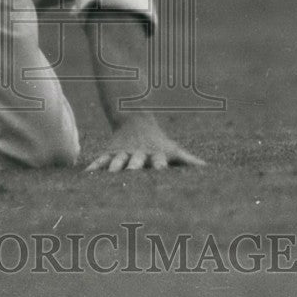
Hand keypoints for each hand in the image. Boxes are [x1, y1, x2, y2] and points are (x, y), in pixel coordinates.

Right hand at [86, 117, 205, 171]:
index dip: (159, 166)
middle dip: (133, 167)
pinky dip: (95, 167)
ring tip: (108, 176)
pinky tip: (87, 175)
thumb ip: (189, 161)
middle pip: (136, 161)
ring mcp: (123, 153)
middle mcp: (139, 153)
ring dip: (113, 168)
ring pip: (117, 160)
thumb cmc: (159, 143)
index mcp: (155, 154)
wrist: (136, 120)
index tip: (161, 172)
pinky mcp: (110, 153)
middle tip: (131, 174)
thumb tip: (208, 168)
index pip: (158, 161)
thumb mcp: (174, 150)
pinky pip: (101, 160)